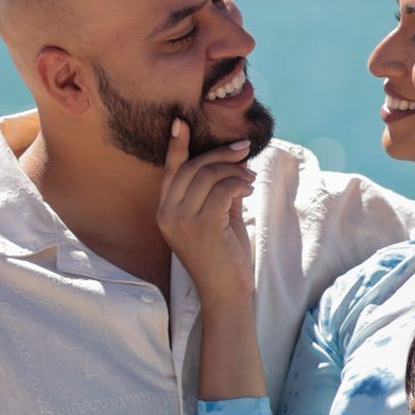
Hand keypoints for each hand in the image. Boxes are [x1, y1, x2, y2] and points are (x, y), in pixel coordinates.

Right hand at [157, 115, 255, 307]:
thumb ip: (218, 191)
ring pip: (208, 176)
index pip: (170, 171)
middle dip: (220, 154)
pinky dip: (238, 183)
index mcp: (165, 212)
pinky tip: (247, 189)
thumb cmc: (222, 257)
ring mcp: (182, 220)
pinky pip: (222, 189)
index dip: (176, 146)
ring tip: (249, 179)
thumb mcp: (217, 218)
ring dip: (234, 171)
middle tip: (243, 150)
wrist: (226, 293)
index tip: (181, 122)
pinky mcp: (202, 225)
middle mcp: (167, 214)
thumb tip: (233, 161)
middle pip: (192, 168)